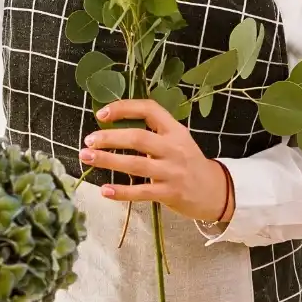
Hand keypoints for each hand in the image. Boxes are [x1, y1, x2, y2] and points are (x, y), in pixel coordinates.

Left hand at [80, 99, 234, 222]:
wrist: (215, 190)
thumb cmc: (188, 162)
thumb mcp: (178, 140)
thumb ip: (154, 132)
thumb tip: (113, 126)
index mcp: (175, 130)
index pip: (149, 109)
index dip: (124, 108)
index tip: (101, 114)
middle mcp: (174, 148)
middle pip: (138, 137)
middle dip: (109, 137)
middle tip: (88, 140)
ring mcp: (172, 171)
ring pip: (136, 164)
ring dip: (108, 160)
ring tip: (87, 157)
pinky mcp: (170, 193)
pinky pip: (141, 192)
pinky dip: (121, 191)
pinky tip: (104, 190)